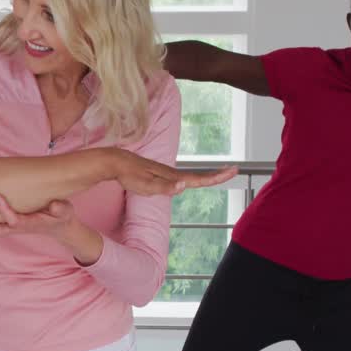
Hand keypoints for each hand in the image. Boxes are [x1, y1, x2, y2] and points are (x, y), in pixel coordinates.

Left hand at [0, 195, 75, 237]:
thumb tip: (55, 206)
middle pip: (0, 230)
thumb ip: (61, 209)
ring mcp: (13, 229)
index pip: (15, 219)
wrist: (60, 227)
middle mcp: (19, 228)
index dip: (5, 210)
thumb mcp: (66, 211)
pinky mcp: (9, 227)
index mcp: (31, 223)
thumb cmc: (61, 216)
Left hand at [110, 149, 236, 195]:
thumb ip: (165, 187)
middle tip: (234, 170)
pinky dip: (192, 177)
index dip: (216, 177)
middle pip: (199, 175)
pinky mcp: (160, 174)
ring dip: (207, 175)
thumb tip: (184, 186)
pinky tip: (192, 181)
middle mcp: (172, 174)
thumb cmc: (130, 175)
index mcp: (172, 177)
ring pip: (191, 176)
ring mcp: (166, 173)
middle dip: (217, 175)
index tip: (233, 171)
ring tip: (220, 175)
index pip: (199, 179)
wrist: (116, 162)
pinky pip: (181, 177)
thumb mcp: (146, 185)